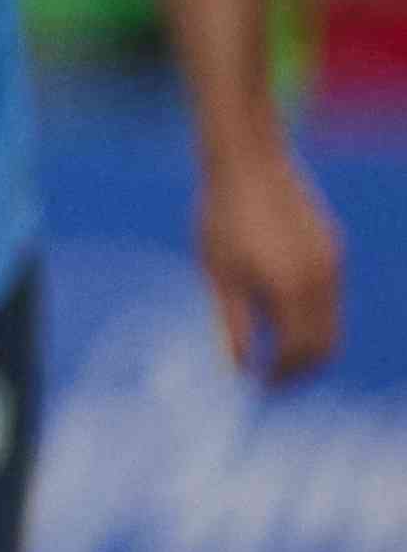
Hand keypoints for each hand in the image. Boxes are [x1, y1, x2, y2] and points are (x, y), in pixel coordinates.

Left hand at [204, 138, 348, 383]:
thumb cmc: (221, 219)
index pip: (297, 354)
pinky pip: (331, 296)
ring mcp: (333, 262)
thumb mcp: (218, 277)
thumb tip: (238, 370)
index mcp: (291, 290)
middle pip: (325, 345)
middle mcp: (323, 279)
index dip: (279, 377)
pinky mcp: (334, 248)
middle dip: (300, 369)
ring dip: (308, 343)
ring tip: (272, 352)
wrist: (248, 163)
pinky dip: (312, 316)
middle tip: (269, 379)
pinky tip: (280, 315)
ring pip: (333, 322)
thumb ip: (233, 326)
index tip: (256, 387)